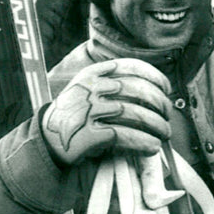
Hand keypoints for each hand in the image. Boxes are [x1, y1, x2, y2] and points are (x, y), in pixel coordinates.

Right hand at [41, 58, 172, 165]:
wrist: (46, 140)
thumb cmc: (77, 115)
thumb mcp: (88, 89)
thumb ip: (115, 84)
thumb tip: (158, 93)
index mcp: (93, 74)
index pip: (131, 67)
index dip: (154, 76)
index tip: (166, 88)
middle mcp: (91, 89)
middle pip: (138, 91)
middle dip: (160, 103)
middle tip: (167, 115)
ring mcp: (88, 112)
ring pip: (135, 114)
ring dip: (157, 125)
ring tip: (165, 133)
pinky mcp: (88, 135)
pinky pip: (125, 136)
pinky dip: (144, 142)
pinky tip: (153, 147)